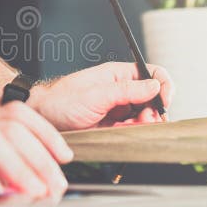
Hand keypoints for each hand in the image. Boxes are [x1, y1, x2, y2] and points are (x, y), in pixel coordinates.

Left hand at [28, 62, 173, 130]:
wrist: (42, 119)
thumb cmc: (61, 101)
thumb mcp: (96, 94)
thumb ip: (127, 90)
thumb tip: (154, 85)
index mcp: (118, 74)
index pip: (153, 74)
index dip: (163, 86)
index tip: (164, 101)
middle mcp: (120, 90)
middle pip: (152, 98)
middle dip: (154, 110)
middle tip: (146, 120)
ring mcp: (117, 108)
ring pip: (144, 116)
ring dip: (143, 124)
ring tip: (131, 127)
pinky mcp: (113, 125)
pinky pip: (132, 129)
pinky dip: (132, 133)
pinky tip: (123, 133)